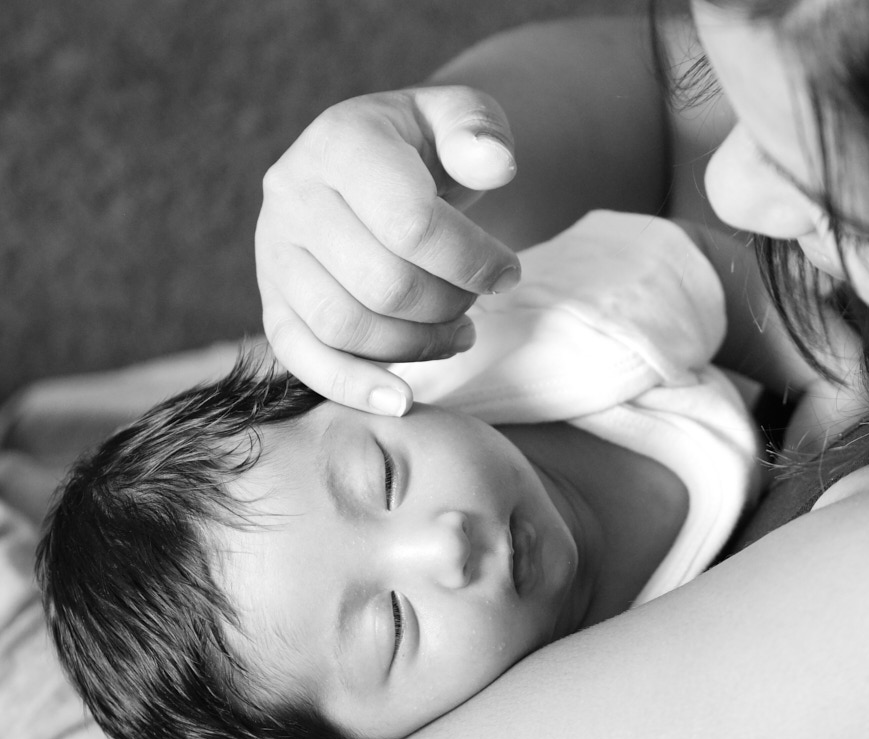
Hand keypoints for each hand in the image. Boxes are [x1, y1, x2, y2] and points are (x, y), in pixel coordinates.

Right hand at [256, 86, 520, 414]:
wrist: (379, 167)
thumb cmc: (429, 148)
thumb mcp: (460, 120)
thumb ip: (480, 131)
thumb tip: (496, 165)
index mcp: (341, 140)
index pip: (411, 224)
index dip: (472, 261)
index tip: (509, 273)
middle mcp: (292, 192)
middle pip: (382, 284)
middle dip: (449, 305)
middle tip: (480, 302)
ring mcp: (273, 250)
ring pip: (345, 326)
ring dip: (417, 345)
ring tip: (460, 333)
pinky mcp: (272, 298)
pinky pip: (301, 356)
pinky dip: (352, 386)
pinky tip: (401, 400)